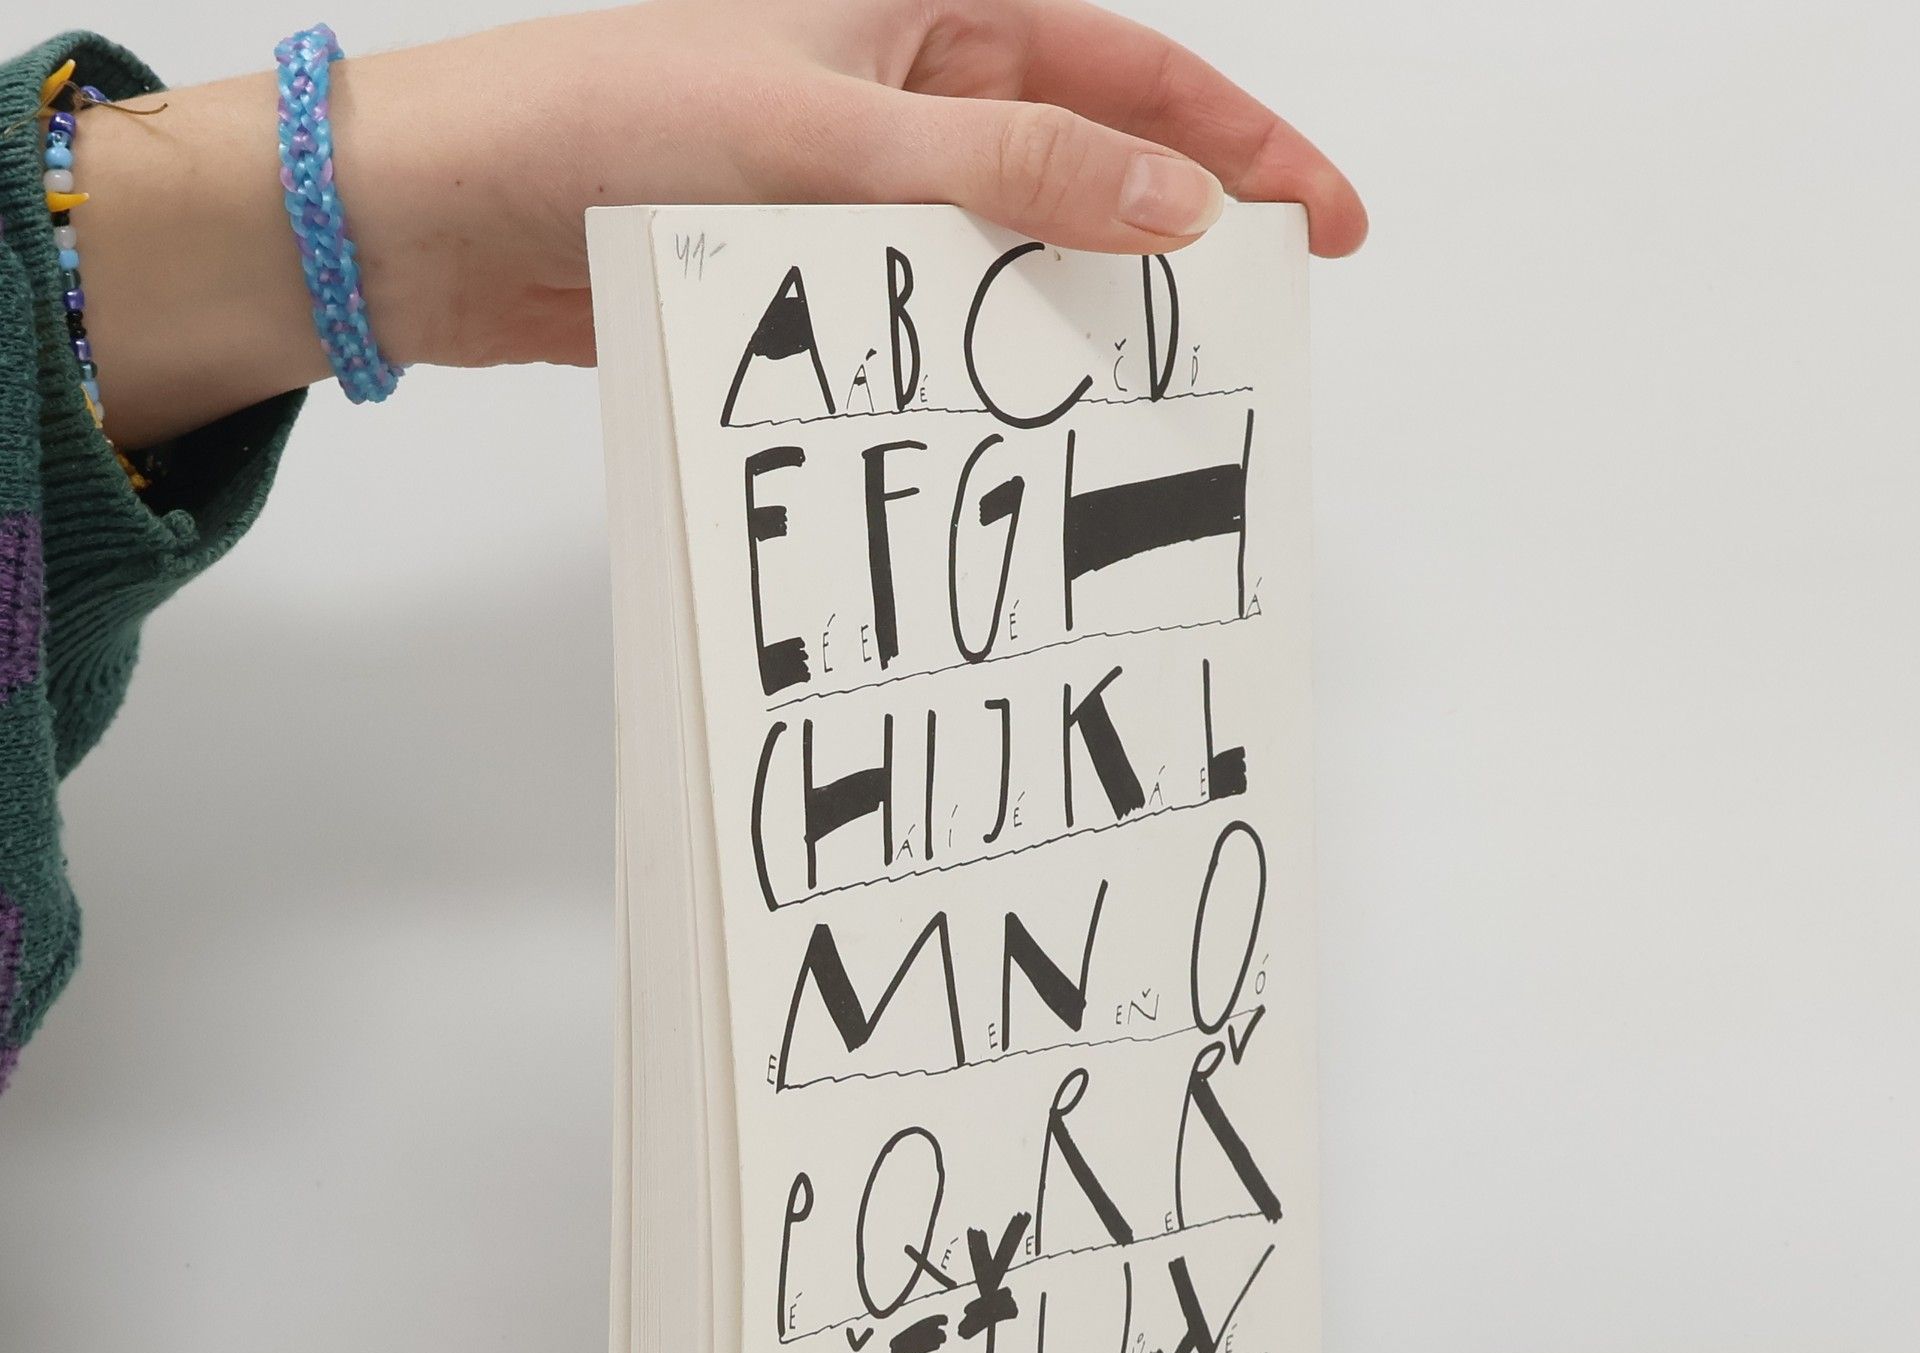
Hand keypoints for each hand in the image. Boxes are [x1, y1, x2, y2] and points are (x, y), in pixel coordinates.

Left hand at [76, 0, 1365, 446]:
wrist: (445, 221)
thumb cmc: (606, 123)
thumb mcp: (831, 132)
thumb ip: (1004, 168)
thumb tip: (1172, 202)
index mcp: (923, 5)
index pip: (1126, 67)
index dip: (1239, 140)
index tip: (1320, 222)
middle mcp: (905, 91)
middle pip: (1087, 161)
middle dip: (1176, 237)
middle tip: (1253, 327)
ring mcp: (861, 192)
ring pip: (1009, 257)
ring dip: (1071, 317)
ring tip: (1143, 390)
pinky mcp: (813, 279)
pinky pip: (928, 320)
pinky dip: (973, 365)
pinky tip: (1011, 417)